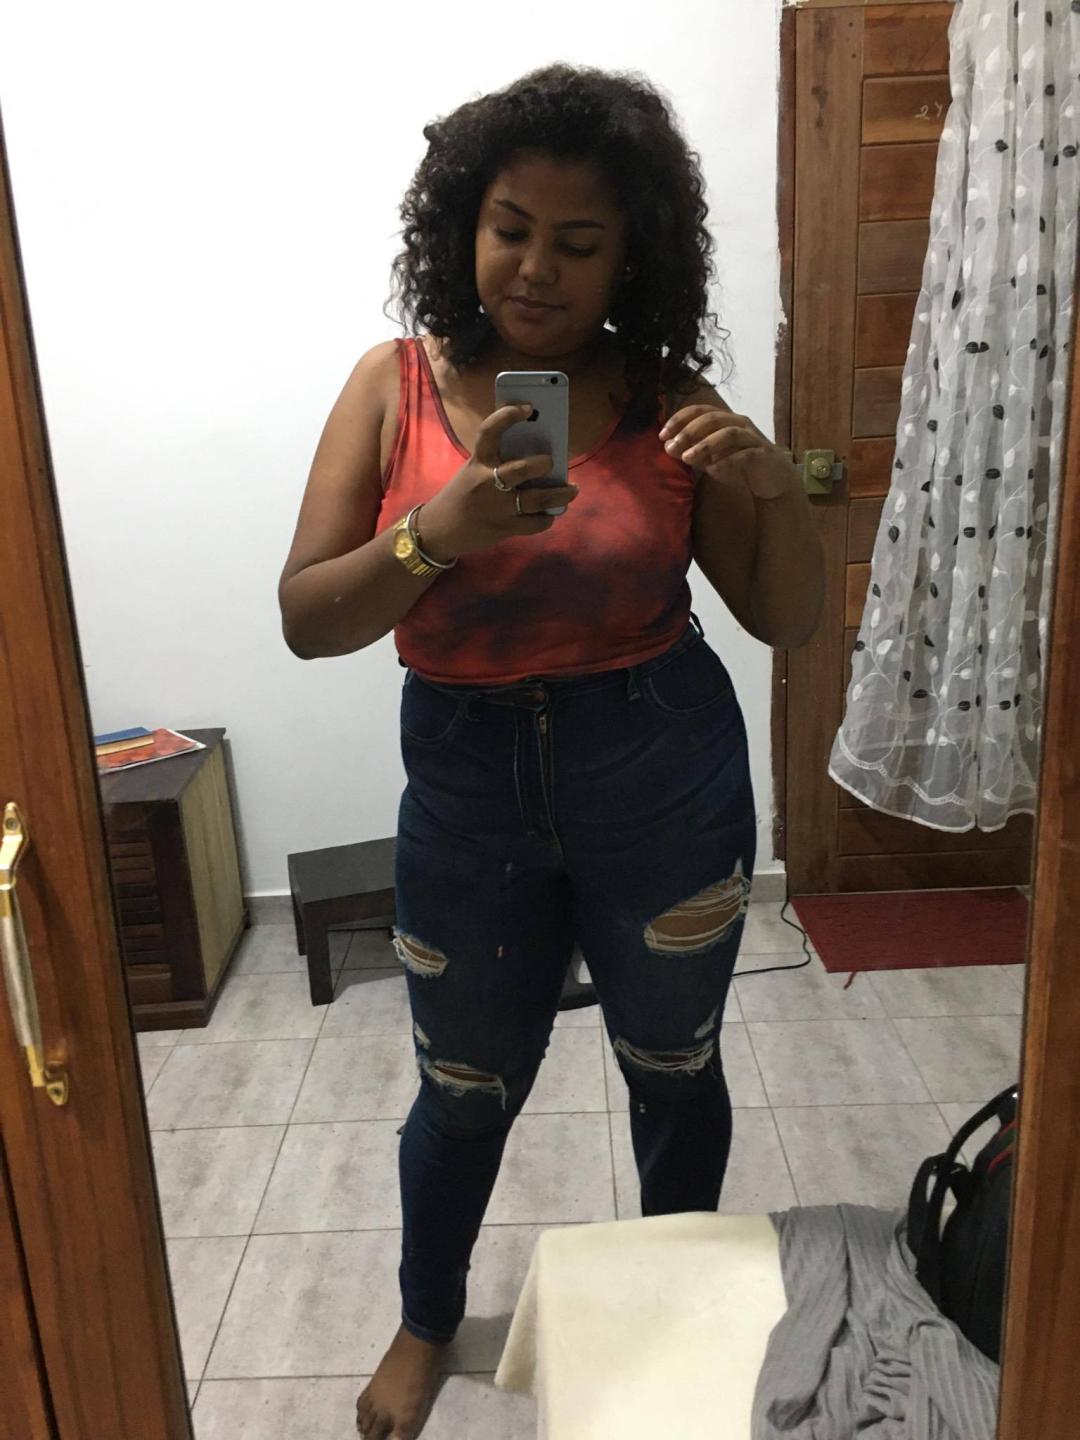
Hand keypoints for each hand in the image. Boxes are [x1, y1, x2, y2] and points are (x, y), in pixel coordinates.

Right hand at [419, 403, 579, 560]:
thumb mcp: (474, 472)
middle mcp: (486, 482)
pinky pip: (534, 523)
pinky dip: (546, 517)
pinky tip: (551, 513)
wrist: (439, 530)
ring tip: (572, 490)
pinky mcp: (502, 528)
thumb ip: (499, 463)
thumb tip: (540, 456)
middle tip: (552, 461)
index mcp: (478, 462)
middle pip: (520, 470)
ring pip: (535, 500)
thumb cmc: (464, 494)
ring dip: (559, 495)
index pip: (490, 431)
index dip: (507, 416)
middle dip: (541, 464)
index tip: (527, 408)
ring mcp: (495, 508)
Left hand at [659, 405, 797, 500]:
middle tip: (672, 446)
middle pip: (713, 418)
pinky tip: (713, 470)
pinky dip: (727, 461)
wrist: (772, 480)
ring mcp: (753, 438)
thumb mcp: (711, 458)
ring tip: (687, 458)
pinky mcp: (763, 455)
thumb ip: (693, 451)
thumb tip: (669, 446)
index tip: (662, 435)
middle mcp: (739, 423)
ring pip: (729, 433)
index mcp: (725, 419)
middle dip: (689, 431)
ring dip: (705, 444)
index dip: (680, 419)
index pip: (700, 410)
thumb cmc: (738, 465)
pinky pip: (745, 454)